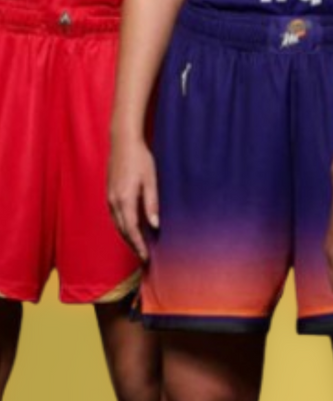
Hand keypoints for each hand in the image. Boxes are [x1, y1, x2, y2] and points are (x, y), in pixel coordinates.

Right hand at [107, 137, 158, 262]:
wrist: (123, 143)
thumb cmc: (140, 159)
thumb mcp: (151, 180)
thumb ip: (152, 203)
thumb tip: (154, 225)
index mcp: (125, 200)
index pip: (131, 230)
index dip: (138, 245)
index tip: (145, 257)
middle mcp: (114, 202)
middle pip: (122, 230)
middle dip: (133, 245)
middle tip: (144, 257)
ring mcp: (110, 198)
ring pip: (117, 224)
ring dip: (127, 237)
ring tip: (139, 247)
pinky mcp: (110, 194)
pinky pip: (115, 216)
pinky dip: (123, 226)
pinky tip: (131, 229)